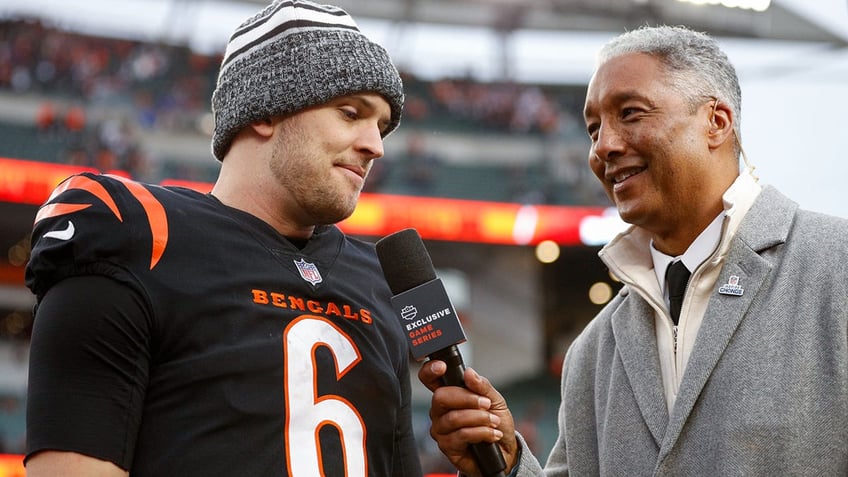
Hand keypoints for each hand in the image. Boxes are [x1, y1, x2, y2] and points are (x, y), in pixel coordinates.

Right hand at [419, 360, 518, 475]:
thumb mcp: (495, 400)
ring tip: (494, 422)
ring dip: (479, 418)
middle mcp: (440, 411)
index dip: (430, 370)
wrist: (505, 450)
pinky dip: (481, 432)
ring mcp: (441, 428)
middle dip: (467, 399)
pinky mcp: (446, 446)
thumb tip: (469, 372)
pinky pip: (461, 435)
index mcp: (449, 394)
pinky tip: (492, 434)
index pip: (430, 379)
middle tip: (486, 404)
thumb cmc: (496, 423)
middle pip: (441, 397)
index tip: (442, 367)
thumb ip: (482, 386)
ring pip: (454, 417)